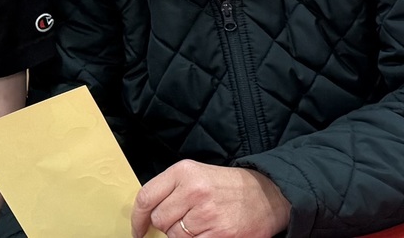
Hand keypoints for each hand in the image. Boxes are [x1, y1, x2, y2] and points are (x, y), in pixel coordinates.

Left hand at [130, 160, 290, 237]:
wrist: (266, 194)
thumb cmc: (226, 186)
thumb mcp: (196, 175)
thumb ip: (171, 190)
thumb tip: (148, 213)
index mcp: (183, 172)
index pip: (146, 197)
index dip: (137, 217)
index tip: (137, 229)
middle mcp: (193, 190)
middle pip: (160, 219)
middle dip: (166, 225)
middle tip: (183, 222)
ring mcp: (207, 214)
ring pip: (175, 236)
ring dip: (182, 236)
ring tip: (200, 225)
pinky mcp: (220, 234)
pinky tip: (207, 234)